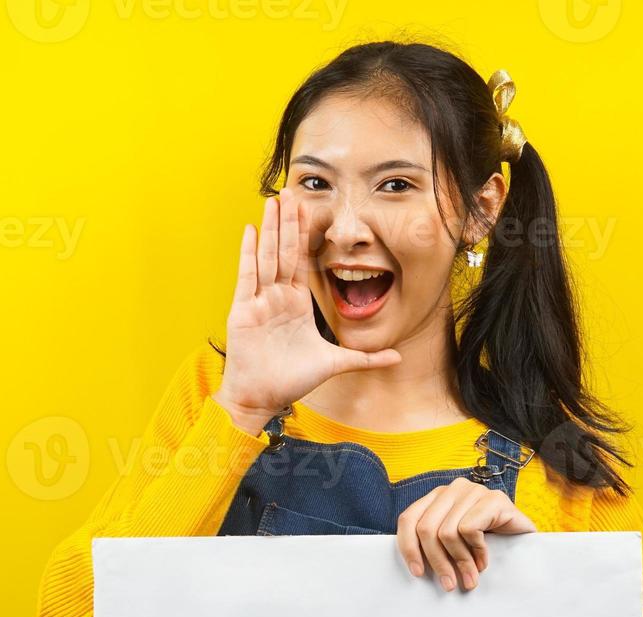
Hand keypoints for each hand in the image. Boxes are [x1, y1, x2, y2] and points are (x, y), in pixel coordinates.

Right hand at [215, 187, 402, 433]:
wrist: (263, 399)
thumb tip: (399, 357)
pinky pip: (246, 276)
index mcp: (296, 304)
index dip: (305, 235)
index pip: (302, 261)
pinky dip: (248, 253)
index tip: (310, 210)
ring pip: (266, 257)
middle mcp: (277, 297)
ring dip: (270, 229)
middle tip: (291, 192)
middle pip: (284, 252)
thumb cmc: (292, 381)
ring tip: (273, 201)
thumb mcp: (336, 364)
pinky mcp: (243, 310)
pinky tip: (252, 230)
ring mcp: (259, 301)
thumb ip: (366, 357)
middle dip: (288, 222)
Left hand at [396, 477, 536, 591]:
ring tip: (470, 577)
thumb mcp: (453, 544)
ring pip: (447, 532)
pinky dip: (476, 551)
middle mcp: (454, 489)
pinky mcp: (494, 499)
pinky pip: (470, 529)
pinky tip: (484, 560)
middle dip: (437, 562)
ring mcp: (475, 491)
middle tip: (449, 584)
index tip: (418, 573)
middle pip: (426, 528)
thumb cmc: (487, 545)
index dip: (408, 548)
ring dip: (460, 562)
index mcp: (438, 497)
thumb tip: (415, 568)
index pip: (408, 519)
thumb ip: (433, 546)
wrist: (526, 543)